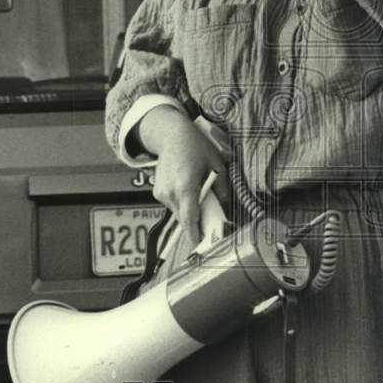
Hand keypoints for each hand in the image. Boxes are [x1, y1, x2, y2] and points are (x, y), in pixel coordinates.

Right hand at [137, 107, 229, 247]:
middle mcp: (170, 193)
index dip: (195, 235)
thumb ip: (221, 190)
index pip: (190, 219)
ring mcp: (161, 193)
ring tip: (199, 197)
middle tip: (211, 222)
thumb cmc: (197, 148)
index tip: (201, 246)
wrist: (171, 135)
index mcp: (186, 187)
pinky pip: (173, 205)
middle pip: (185, 219)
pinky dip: (182, 203)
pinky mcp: (157, 192)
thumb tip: (225, 209)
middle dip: (197, 223)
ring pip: (178, 213)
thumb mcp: (217, 165)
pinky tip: (188, 188)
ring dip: (189, 211)